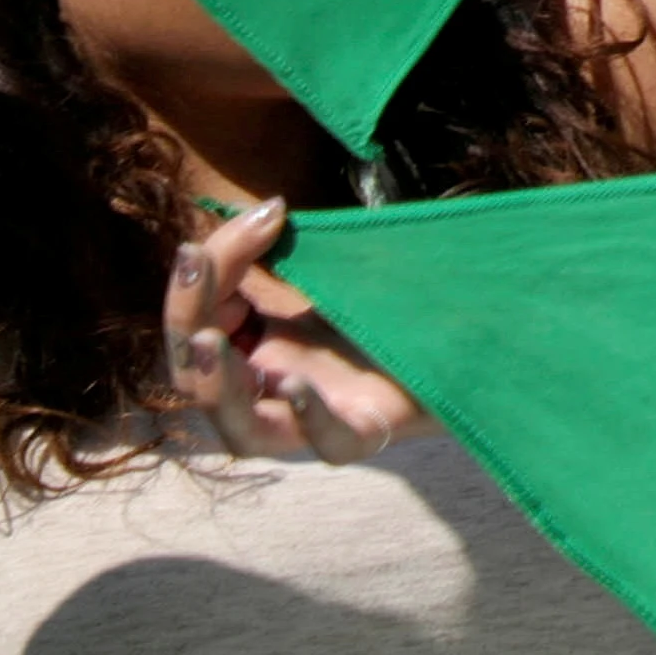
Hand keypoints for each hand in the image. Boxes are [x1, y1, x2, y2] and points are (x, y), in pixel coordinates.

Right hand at [164, 200, 420, 463]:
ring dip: (216, 388)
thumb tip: (264, 209)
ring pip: (244, 432)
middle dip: (186, 322)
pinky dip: (309, 418)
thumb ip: (284, 250)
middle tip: (196, 263)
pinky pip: (327, 444)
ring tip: (212, 342)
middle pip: (199, 380)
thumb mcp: (327, 270)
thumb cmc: (390, 303)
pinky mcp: (368, 434)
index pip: (195, 324)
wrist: (469, 338)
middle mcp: (274, 390)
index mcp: (253, 349)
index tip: (254, 218)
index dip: (198, 279)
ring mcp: (318, 418)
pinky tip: (297, 384)